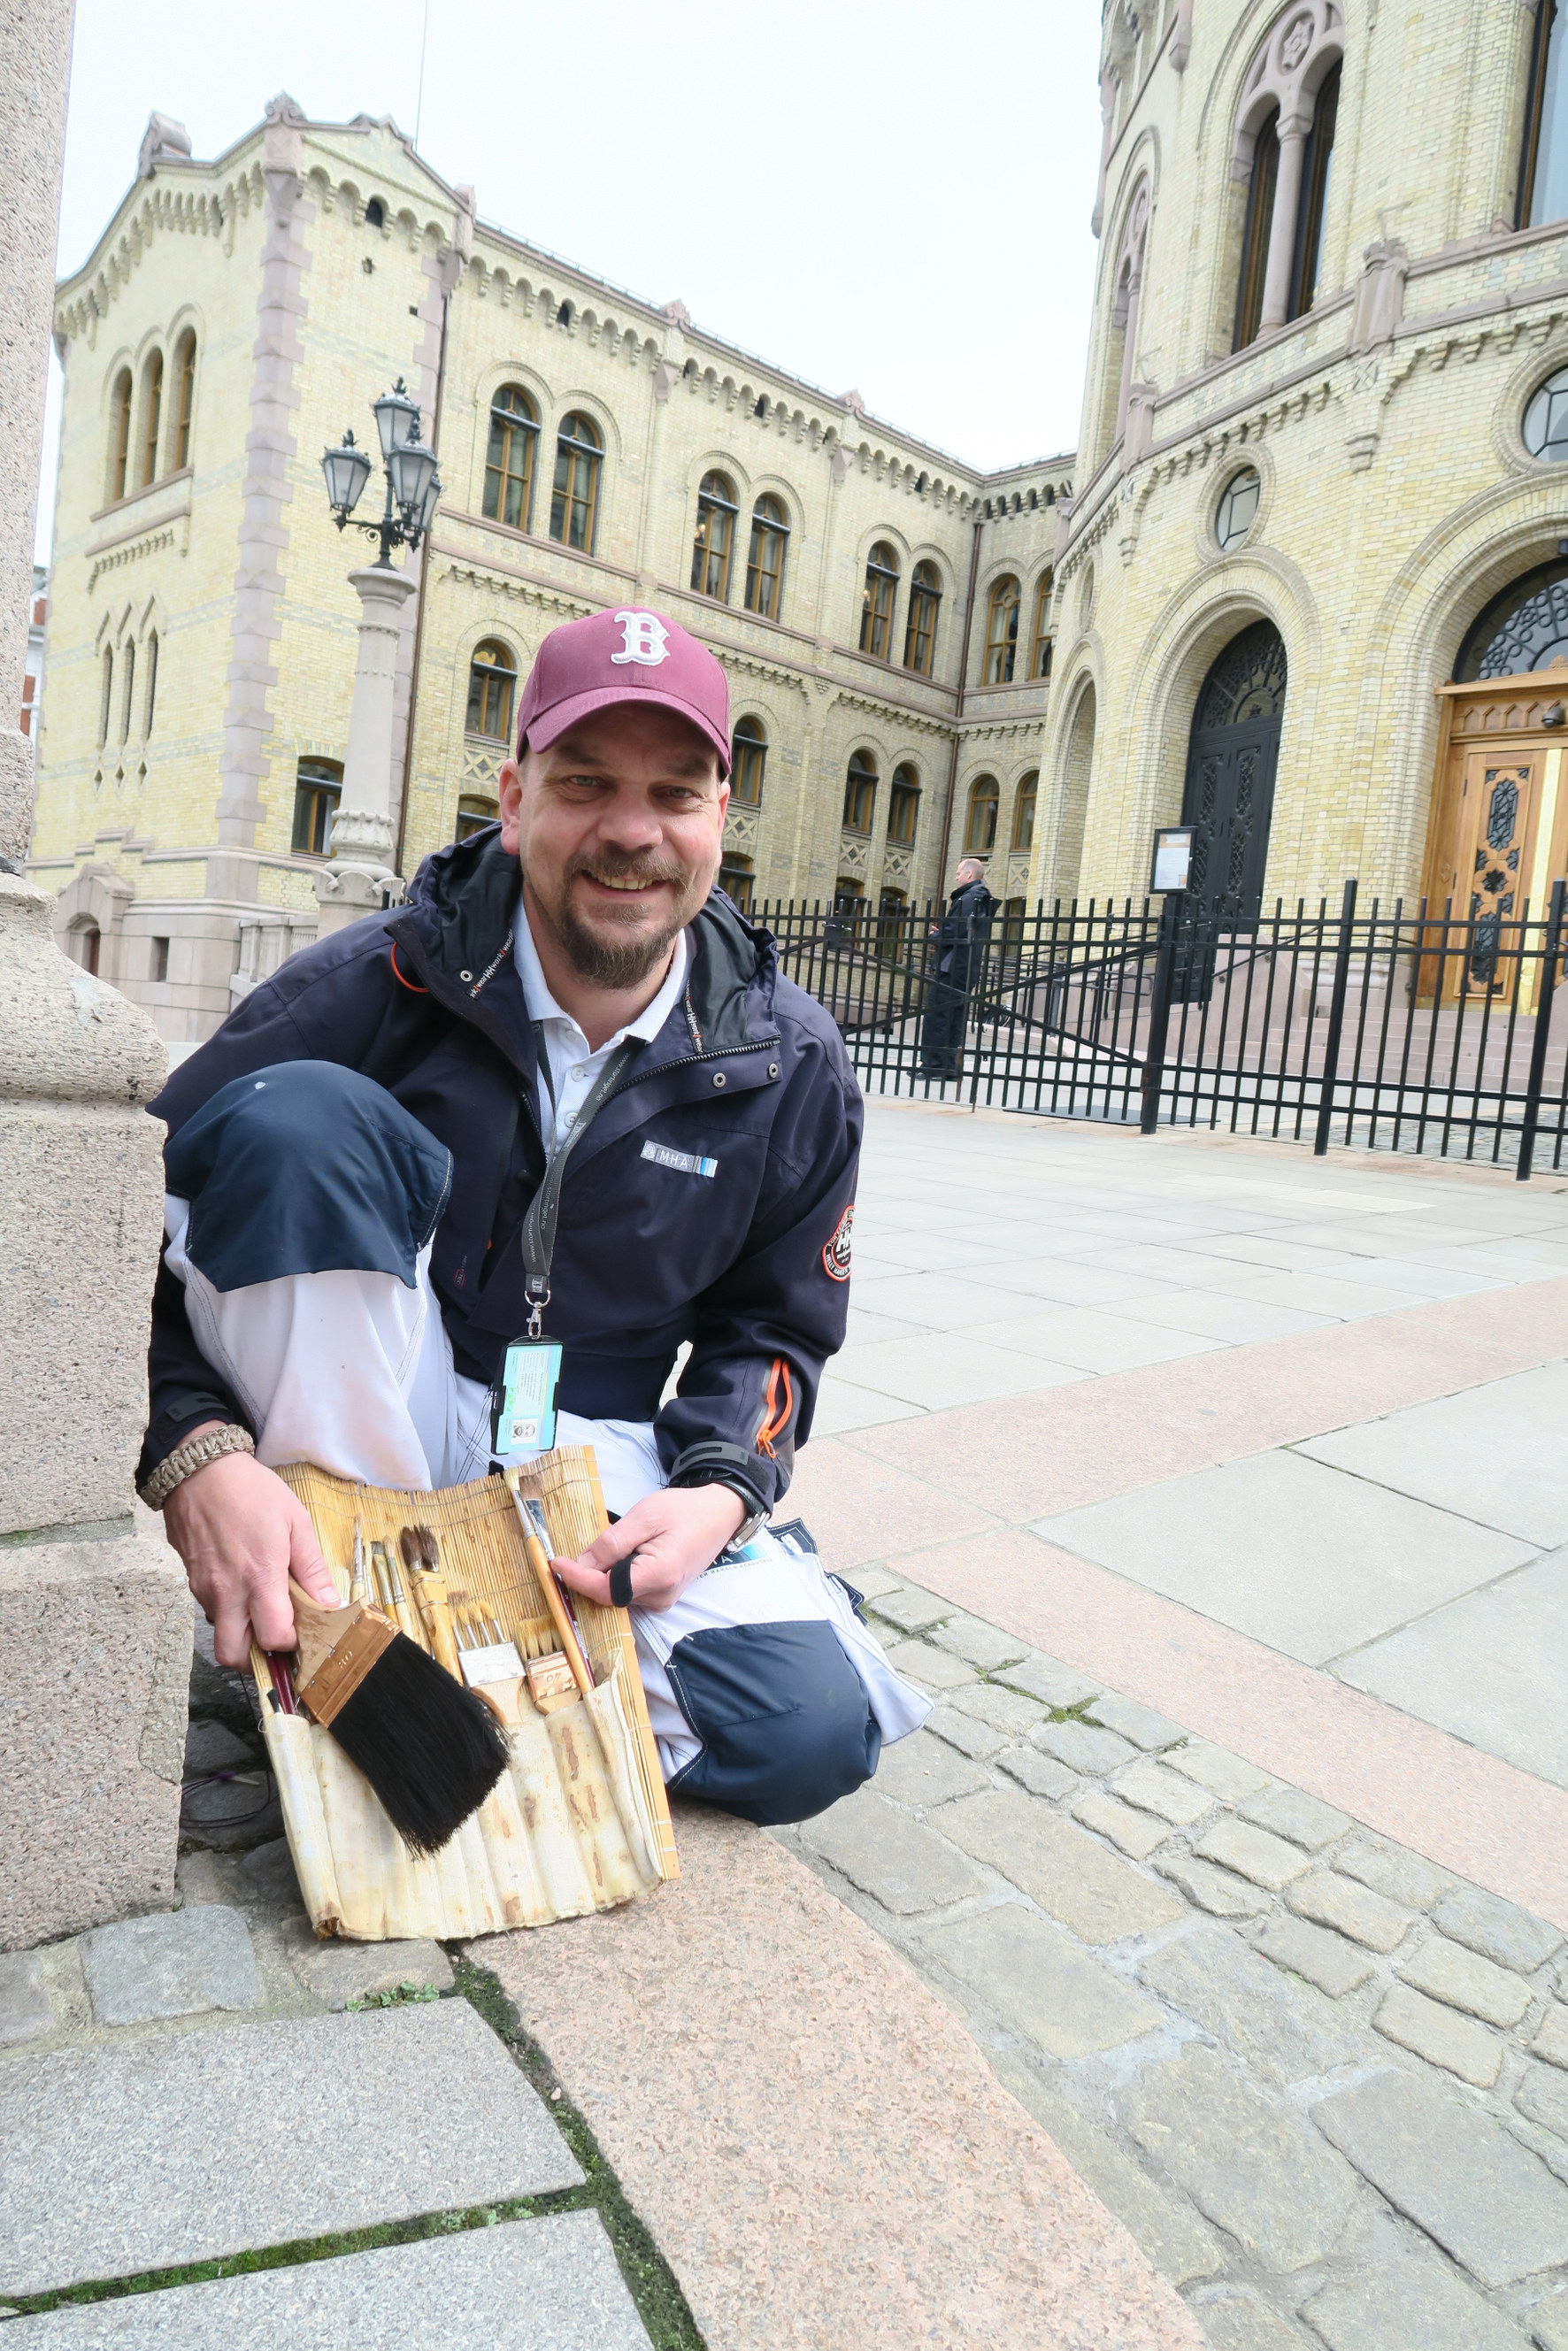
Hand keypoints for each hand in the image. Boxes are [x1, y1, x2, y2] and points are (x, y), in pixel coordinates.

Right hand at [161, 1424, 340, 1666]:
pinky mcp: (191, 1581)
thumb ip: (312, 1569)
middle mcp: (227, 1591)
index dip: (290, 1643)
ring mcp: (203, 1589)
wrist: (199, 1470)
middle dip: (256, 1658)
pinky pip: (211, 1610)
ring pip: (220, 1634)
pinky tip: (243, 1586)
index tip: (302, 1630)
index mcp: (259, 1576)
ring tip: (262, 1608)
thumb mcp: (296, 1522)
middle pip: (233, 1655)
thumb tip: (330, 1605)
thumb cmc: (253, 1492)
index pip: (272, 1638)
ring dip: (242, 1633)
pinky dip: (229, 1611)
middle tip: (276, 1638)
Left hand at [552, 1484, 745, 1615]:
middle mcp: (660, 1597)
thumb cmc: (684, 1511)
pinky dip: (614, 1576)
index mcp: (658, 1576)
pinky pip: (627, 1591)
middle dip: (587, 1575)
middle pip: (608, 1595)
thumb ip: (612, 1543)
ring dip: (601, 1574)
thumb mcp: (645, 1516)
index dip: (577, 1579)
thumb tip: (581, 1565)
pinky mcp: (661, 1596)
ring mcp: (662, 1600)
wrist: (718, 1515)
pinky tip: (617, 1556)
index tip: (555, 1563)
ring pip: (616, 1594)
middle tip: (572, 1551)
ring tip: (605, 1547)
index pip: (605, 1590)